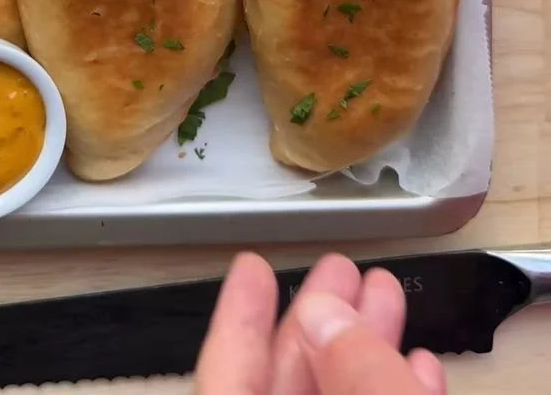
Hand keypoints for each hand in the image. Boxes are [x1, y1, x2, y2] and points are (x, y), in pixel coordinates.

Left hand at [195, 252, 445, 394]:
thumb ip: (354, 380)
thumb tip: (326, 314)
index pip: (226, 380)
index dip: (238, 318)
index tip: (251, 263)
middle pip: (287, 386)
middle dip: (319, 324)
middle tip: (342, 268)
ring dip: (367, 354)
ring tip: (388, 295)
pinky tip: (421, 364)